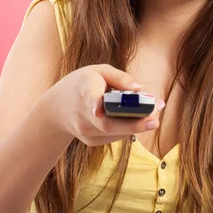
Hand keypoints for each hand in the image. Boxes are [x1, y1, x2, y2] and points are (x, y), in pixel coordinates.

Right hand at [46, 64, 164, 146]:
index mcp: (83, 89)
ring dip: (138, 125)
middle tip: (155, 120)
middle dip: (133, 123)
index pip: (88, 99)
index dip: (94, 104)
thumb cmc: (83, 84)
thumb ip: (120, 78)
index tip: (99, 111)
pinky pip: (115, 136)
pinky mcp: (90, 140)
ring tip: (155, 113)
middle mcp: (82, 113)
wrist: (57, 108)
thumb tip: (140, 89)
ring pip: (114, 132)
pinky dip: (129, 128)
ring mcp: (84, 130)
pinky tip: (140, 119)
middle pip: (107, 124)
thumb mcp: (99, 71)